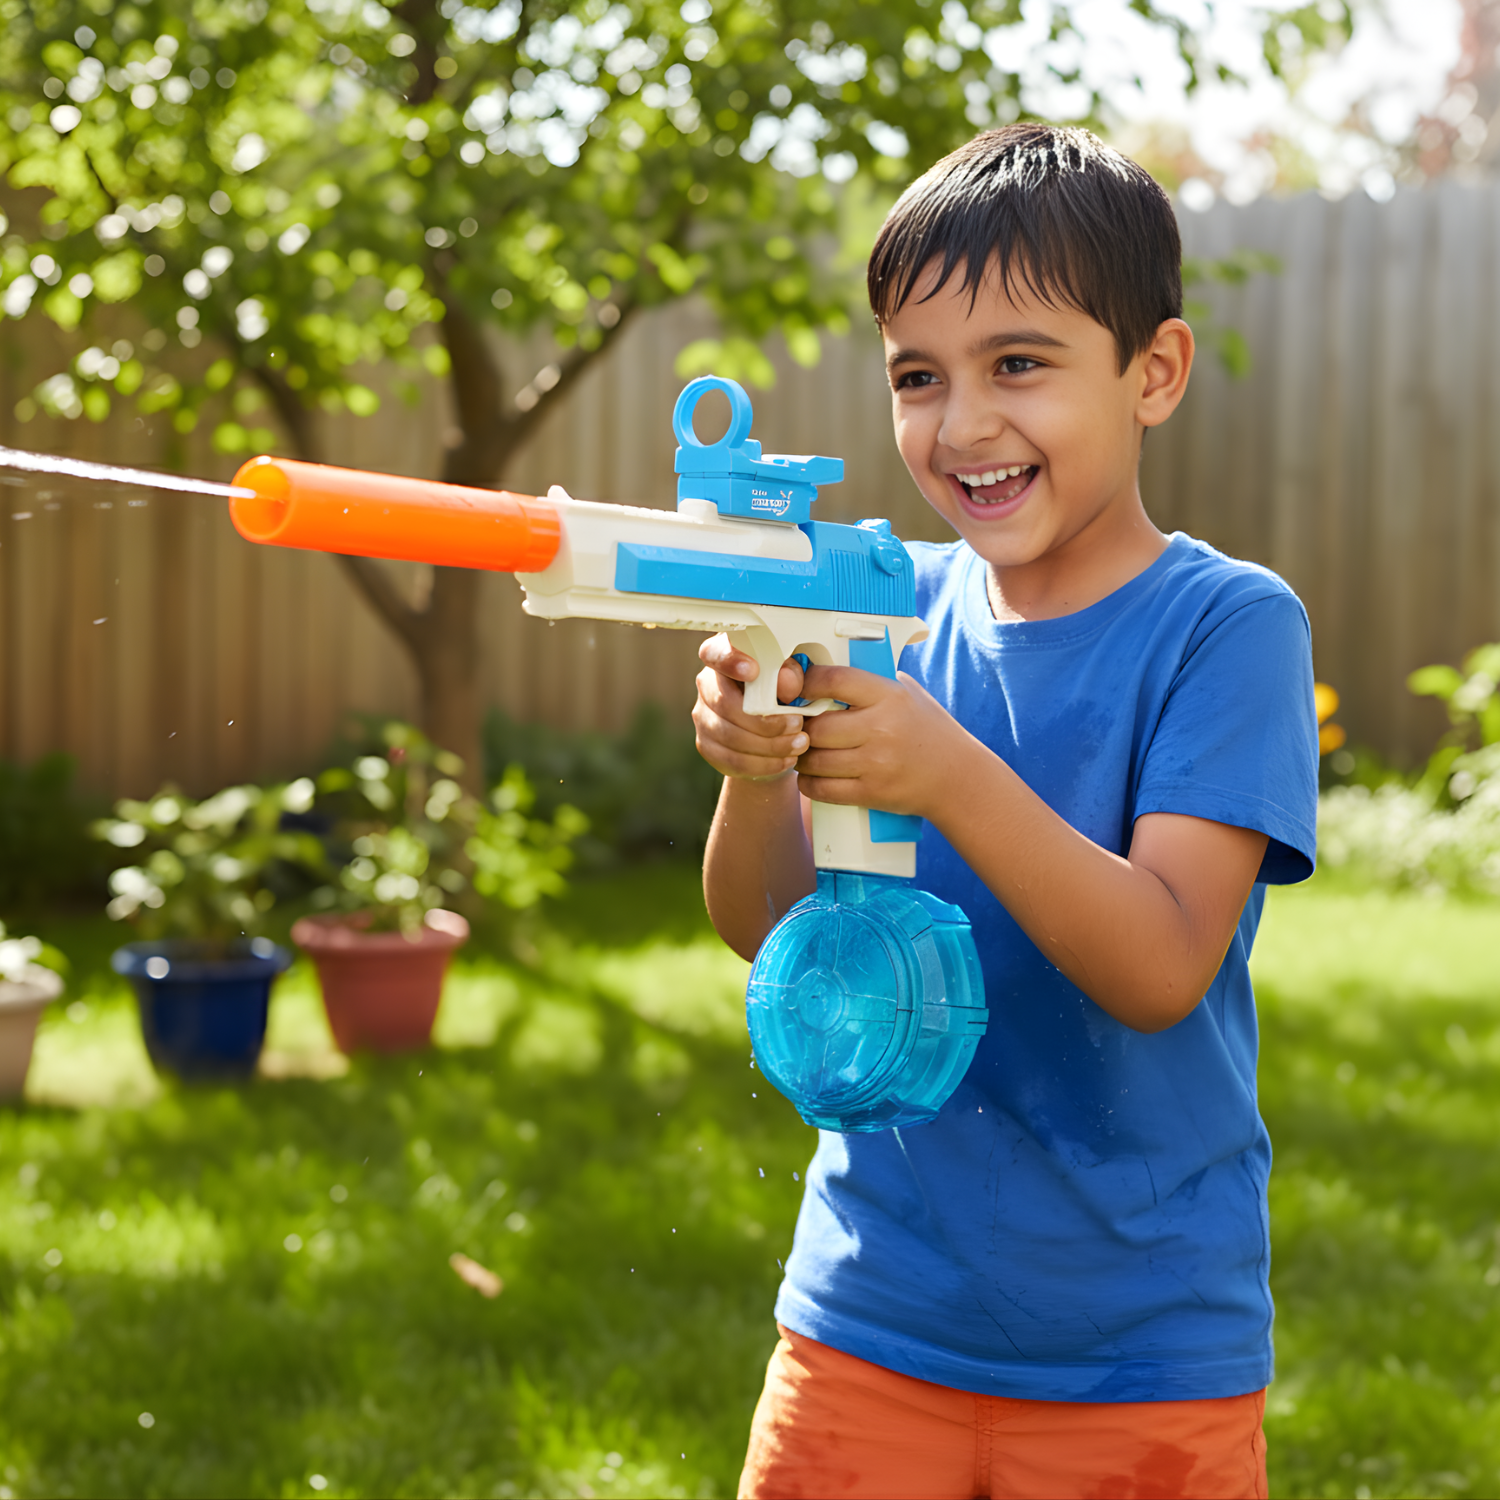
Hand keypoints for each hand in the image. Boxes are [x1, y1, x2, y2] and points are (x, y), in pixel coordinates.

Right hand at [693, 634, 810, 780]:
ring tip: (799, 744)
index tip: (753, 671)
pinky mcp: (707, 746)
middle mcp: (707, 684)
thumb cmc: (786, 690)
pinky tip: (786, 760)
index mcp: (726, 656)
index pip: (714, 652)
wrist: (777, 728)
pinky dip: (764, 764)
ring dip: (770, 745)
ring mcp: (703, 716)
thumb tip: (787, 681)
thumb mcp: (797, 676)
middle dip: (765, 720)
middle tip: (798, 725)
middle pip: (725, 704)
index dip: (729, 661)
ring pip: (730, 736)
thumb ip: (793, 674)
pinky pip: (732, 760)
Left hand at [795, 663, 969, 818]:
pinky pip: (822, 789)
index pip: (833, 680)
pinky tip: (811, 777)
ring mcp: (876, 763)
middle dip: (801, 729)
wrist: (957, 777)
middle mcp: (882, 728)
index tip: (796, 688)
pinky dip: (808, 783)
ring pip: (814, 760)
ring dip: (801, 758)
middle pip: (817, 727)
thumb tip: (819, 671)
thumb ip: (868, 682)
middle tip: (798, 729)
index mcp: (889, 696)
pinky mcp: (872, 793)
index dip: (805, 683)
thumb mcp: (907, 693)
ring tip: (804, 752)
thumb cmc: (927, 730)